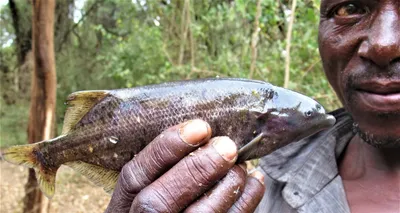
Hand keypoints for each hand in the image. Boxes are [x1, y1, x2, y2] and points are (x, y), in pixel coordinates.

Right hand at [105, 119, 264, 212]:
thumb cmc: (162, 201)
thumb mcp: (148, 186)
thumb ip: (164, 166)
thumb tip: (202, 133)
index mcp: (124, 205)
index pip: (133, 176)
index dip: (165, 149)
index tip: (199, 127)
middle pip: (158, 203)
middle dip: (197, 169)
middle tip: (227, 147)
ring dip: (226, 186)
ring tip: (240, 165)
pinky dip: (245, 201)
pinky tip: (254, 182)